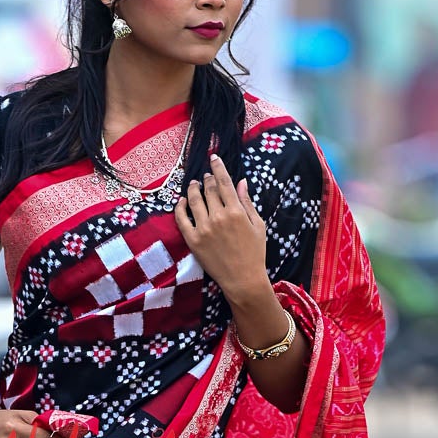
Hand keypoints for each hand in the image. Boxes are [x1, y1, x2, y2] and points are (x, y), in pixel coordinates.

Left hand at [174, 153, 266, 299]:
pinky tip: (181, 201)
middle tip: (206, 175)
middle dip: (207, 178)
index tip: (213, 158)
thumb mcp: (257, 225)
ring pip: (194, 200)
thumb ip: (247, 202)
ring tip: (194, 184)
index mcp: (236, 211)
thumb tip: (241, 182)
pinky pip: (182, 219)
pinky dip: (180, 207)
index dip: (218, 167)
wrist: (243, 279)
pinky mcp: (193, 240)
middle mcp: (218, 217)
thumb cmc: (255, 253)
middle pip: (209, 189)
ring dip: (193, 189)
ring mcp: (204, 228)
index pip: (224, 182)